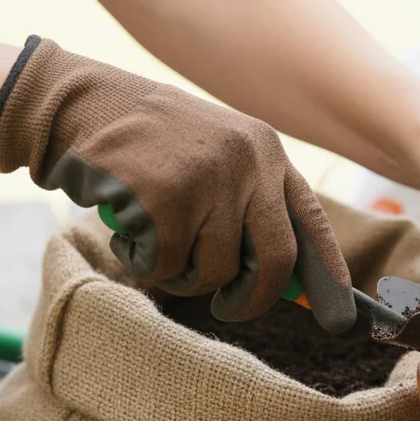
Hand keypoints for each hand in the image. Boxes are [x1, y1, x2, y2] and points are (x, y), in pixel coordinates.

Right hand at [0, 37, 354, 331]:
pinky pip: (170, 266)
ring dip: (186, 277)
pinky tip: (133, 234)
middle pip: (276, 259)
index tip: (340, 315)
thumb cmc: (150, 146)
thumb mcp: (215, 158)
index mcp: (266, 151)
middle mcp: (248, 162)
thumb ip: (250, 204)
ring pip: (217, 270)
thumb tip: (285, 279)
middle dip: (254, 299)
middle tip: (229, 308)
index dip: (328, 272)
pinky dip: (148, 265)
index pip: (312, 222)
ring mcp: (209, 179)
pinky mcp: (166, 198)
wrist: (80, 105)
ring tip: (160, 245)